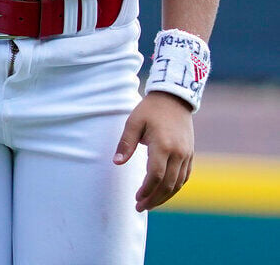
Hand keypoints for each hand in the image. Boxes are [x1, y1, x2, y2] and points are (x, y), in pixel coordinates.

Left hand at [114, 92, 193, 211]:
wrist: (174, 98)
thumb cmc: (150, 109)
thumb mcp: (134, 122)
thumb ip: (126, 143)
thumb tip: (116, 162)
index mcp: (162, 144)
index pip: (155, 176)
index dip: (146, 190)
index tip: (136, 198)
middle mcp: (177, 152)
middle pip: (168, 185)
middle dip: (154, 199)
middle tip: (140, 207)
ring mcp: (186, 154)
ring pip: (177, 184)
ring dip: (164, 197)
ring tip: (150, 204)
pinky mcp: (190, 154)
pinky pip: (184, 177)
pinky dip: (174, 188)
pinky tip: (164, 193)